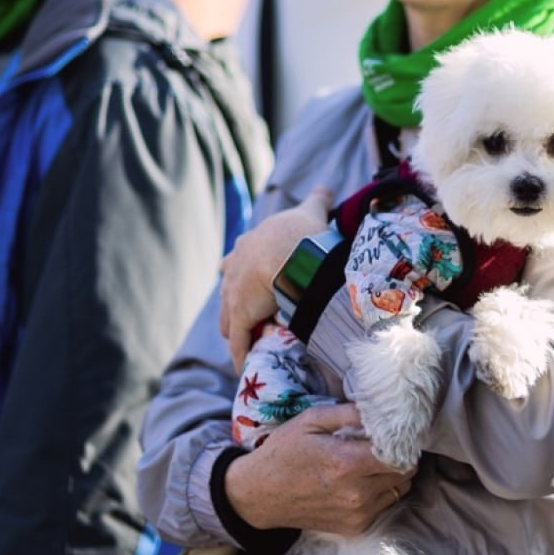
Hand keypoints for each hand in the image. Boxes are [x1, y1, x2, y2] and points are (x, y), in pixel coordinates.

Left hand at [219, 186, 332, 369]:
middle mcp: (234, 269)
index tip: (250, 278)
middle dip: (235, 302)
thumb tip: (325, 187)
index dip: (243, 270)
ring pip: (228, 318)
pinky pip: (239, 342)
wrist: (293, 256)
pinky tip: (245, 367)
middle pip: (228, 289)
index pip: (237, 258)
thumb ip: (317, 200)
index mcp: (248, 245)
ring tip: (247, 343)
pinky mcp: (239, 317)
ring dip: (236, 331)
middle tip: (249, 313)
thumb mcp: (309, 211)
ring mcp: (234, 294)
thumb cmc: (300, 233)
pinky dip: (241, 355)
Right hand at [223, 404, 413, 535]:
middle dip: (401, 456)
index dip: (402, 441)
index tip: (396, 432)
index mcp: (347, 463)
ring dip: (393, 475)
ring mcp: (356, 514)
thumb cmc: (283, 452)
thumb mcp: (310, 420)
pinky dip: (381, 492)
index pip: (399, 455)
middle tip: (386, 444)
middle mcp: (356, 493)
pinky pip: (384, 506)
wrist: (259, 494)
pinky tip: (362, 480)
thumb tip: (378, 408)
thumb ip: (347, 413)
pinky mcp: (354, 528)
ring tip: (373, 461)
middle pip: (404, 474)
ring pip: (398, 491)